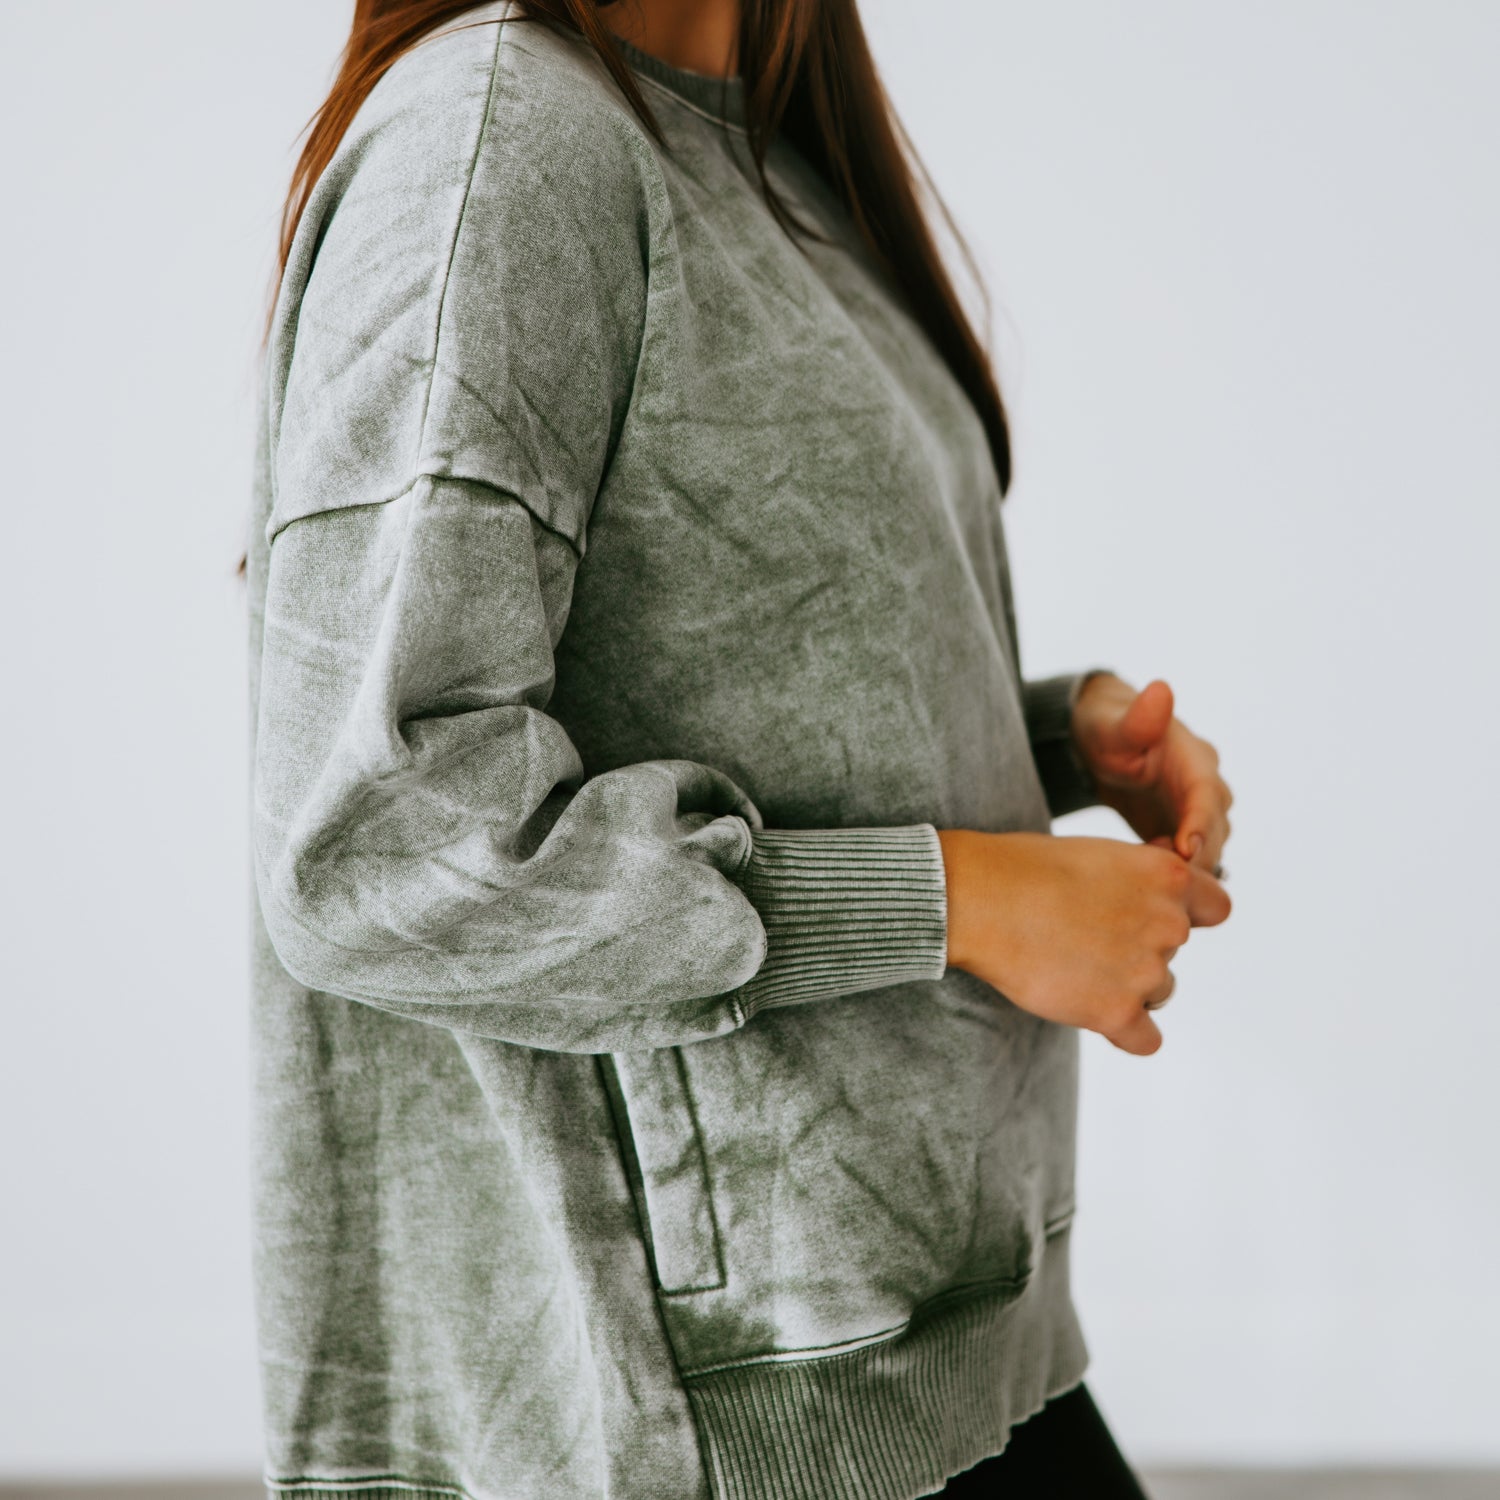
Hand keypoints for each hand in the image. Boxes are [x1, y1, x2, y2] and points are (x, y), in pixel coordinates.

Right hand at [937, 829, 1230, 1054]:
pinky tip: (1092, 1012)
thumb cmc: (1025, 867)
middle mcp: (1168, 923)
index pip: (1216, 908)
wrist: (978, 899)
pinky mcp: (1116, 1012)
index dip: (1185, 911)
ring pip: (1159, 992)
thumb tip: (1161, 902)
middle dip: (1140, 947)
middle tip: (1084, 936)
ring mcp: (1145, 971)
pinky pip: (1145, 1040)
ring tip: (1073, 965)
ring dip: (1127, 986)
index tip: (1148, 912)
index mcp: (1167, 876)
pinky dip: (1124, 1031)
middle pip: (1175, 951)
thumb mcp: (1100, 853)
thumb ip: (1141, 878)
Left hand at [1070, 674, 1232, 874]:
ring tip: (1143, 878)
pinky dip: (1173, 875)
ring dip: (1183, 870)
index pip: (1207, 795)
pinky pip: (1190, 862)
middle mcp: (1206, 788)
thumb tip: (1161, 689)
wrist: (1101, 744)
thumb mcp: (1114, 724)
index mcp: (1195, 760)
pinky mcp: (1182, 834)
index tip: (1185, 849)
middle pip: (1215, 831)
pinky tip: (1142, 881)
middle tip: (1154, 877)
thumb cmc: (1108, 728)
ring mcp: (1196, 814)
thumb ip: (1138, 718)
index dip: (1200, 823)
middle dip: (1194, 858)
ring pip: (1207, 851)